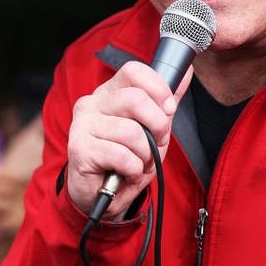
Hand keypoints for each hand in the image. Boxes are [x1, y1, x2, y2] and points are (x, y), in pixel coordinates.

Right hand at [66, 62, 189, 218]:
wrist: (102, 194)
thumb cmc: (125, 158)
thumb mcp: (151, 127)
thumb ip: (165, 100)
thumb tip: (186, 72)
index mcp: (109, 92)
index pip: (133, 71)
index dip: (158, 89)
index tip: (168, 109)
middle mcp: (92, 103)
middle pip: (135, 99)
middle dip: (157, 127)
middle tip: (155, 144)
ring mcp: (82, 125)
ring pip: (131, 132)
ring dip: (145, 155)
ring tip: (137, 163)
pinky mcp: (80, 149)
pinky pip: (121, 155)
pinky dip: (133, 169)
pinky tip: (125, 173)